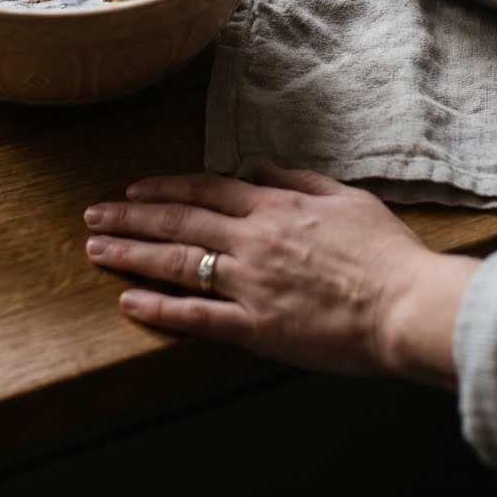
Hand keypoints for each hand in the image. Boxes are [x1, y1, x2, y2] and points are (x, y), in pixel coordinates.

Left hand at [84, 163, 479, 385]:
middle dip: (129, 217)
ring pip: (176, 264)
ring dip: (131, 254)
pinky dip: (159, 309)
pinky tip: (129, 303)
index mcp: (272, 207)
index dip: (164, 188)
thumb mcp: (344, 196)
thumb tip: (257, 168)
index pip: (204, 190)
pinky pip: (196, 317)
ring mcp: (249, 284)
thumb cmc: (384, 251)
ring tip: (95, 251)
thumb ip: (296, 180)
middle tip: (92, 216)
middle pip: (177, 222)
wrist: (405, 305)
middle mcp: (251, 240)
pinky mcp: (255, 328)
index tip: (133, 190)